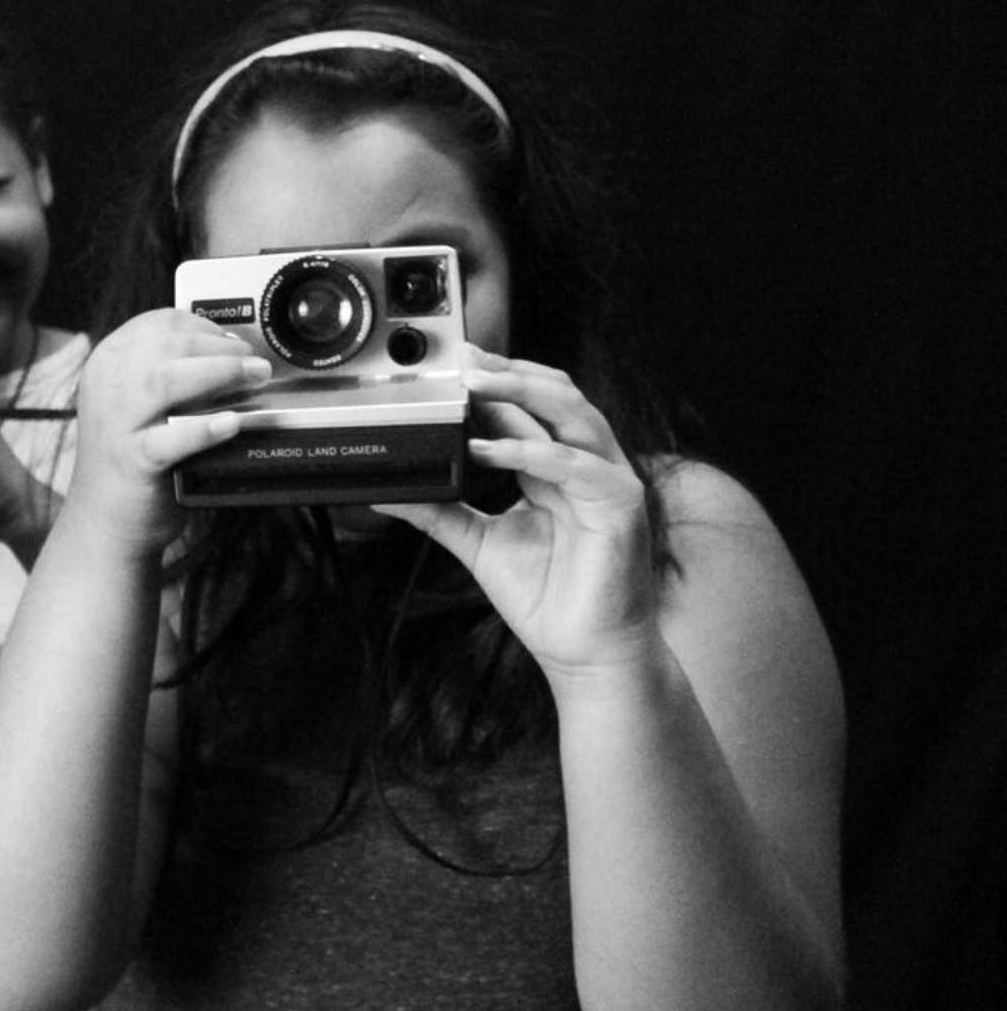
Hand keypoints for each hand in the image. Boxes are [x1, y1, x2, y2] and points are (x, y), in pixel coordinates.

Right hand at [63, 307, 268, 549]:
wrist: (105, 519)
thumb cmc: (134, 454)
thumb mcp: (139, 401)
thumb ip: (172, 371)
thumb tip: (235, 349)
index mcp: (108, 361)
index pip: (159, 322)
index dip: (206, 325)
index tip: (237, 339)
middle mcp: (107, 386)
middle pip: (168, 344)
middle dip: (220, 347)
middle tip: (256, 362)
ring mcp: (116, 423)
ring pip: (166, 379)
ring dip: (220, 373)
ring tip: (255, 378)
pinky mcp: (132, 461)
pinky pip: (170, 439)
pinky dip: (204, 429)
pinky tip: (232, 424)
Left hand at [374, 345, 659, 689]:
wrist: (584, 650)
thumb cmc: (546, 597)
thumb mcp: (477, 543)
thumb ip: (440, 511)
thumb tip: (389, 492)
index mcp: (555, 467)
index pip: (531, 405)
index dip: (494, 380)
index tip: (452, 365)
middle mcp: (585, 465)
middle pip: (555, 393)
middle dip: (508, 370)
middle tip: (463, 359)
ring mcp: (608, 480)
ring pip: (572, 412)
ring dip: (521, 391)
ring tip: (475, 383)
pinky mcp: (621, 504)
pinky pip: (575, 465)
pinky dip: (531, 451)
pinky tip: (490, 448)